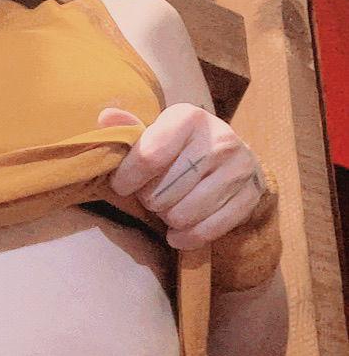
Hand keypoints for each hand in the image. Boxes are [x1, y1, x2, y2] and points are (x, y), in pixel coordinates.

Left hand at [96, 103, 268, 250]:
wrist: (233, 159)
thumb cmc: (183, 148)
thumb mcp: (158, 132)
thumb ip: (130, 129)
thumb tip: (105, 118)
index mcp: (190, 117)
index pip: (149, 156)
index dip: (127, 178)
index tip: (122, 184)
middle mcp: (219, 140)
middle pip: (162, 192)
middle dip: (149, 200)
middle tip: (154, 195)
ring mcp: (238, 170)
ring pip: (182, 215)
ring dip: (168, 219)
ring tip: (170, 208)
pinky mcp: (249, 197)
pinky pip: (206, 231)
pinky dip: (187, 237)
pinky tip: (180, 231)